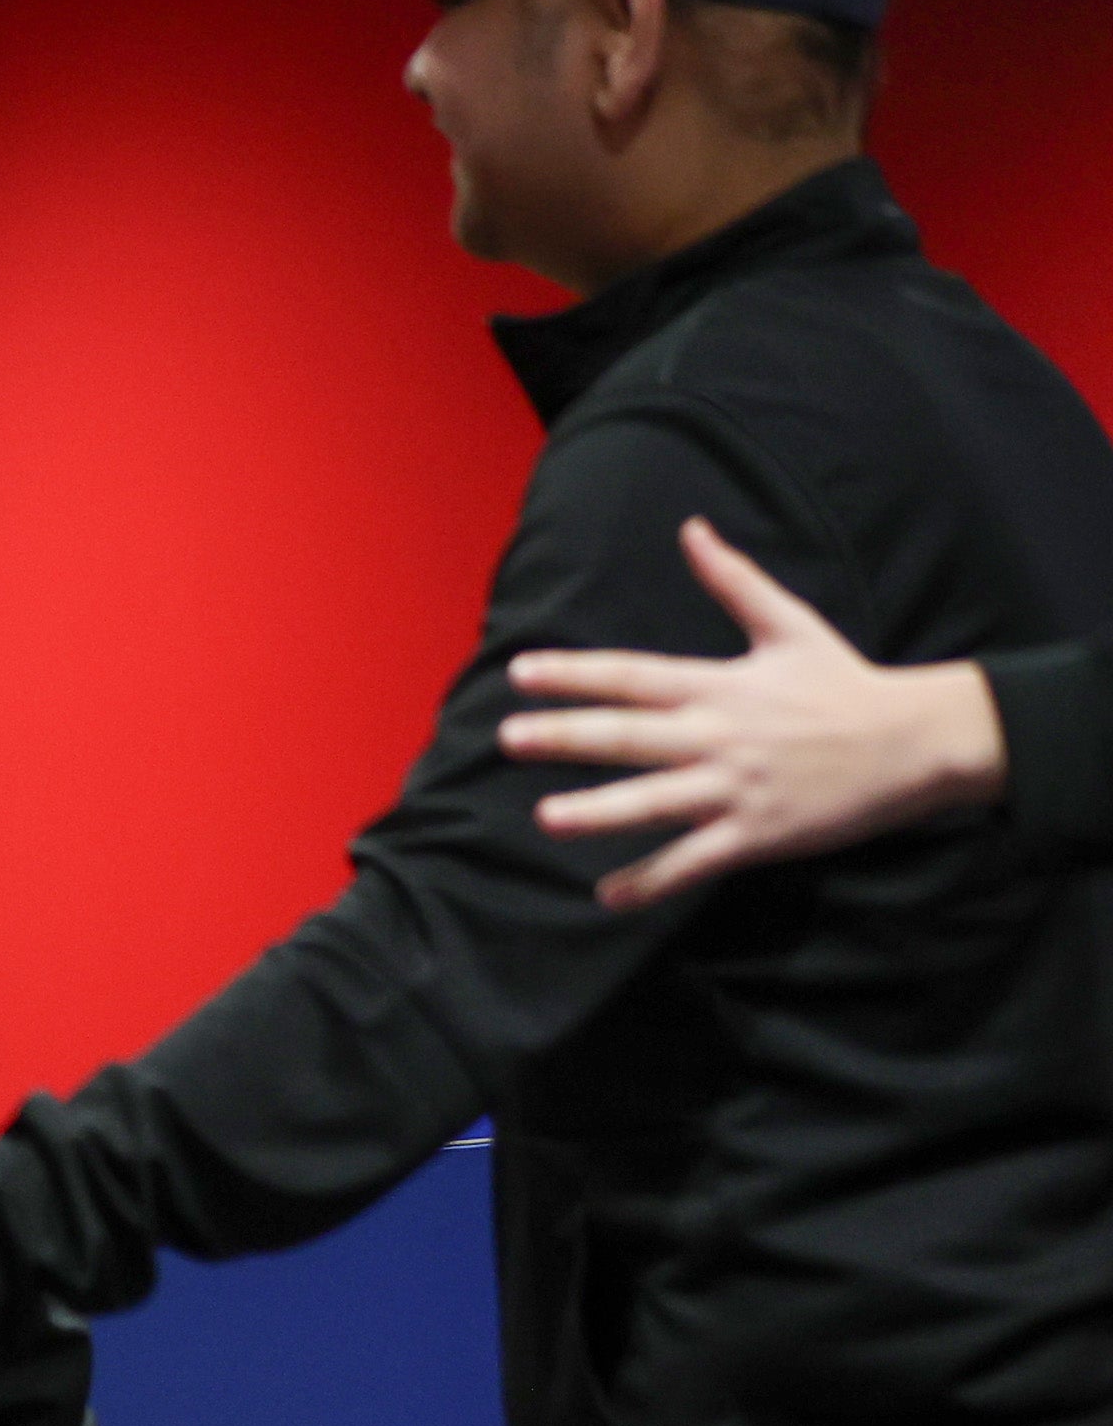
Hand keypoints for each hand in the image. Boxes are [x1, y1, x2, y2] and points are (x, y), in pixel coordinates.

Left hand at [508, 515, 1008, 908]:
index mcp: (721, 687)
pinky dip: (651, 881)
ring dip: (600, 812)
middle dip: (567, 737)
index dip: (575, 674)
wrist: (917, 741)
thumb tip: (692, 529)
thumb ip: (733, 580)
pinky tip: (606, 896)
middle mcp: (721, 736)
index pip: (633, 676)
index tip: (521, 673)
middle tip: (508, 738)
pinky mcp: (758, 833)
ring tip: (546, 818)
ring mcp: (737, 788)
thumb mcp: (791, 624)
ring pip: (656, 804)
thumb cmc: (846, 683)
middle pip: (631, 736)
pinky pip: (694, 861)